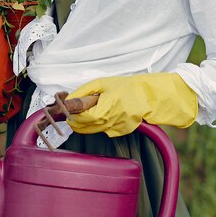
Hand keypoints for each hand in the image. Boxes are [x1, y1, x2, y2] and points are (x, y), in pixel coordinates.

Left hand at [66, 73, 197, 136]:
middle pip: (83, 127)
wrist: (147, 96)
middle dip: (78, 119)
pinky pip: (104, 130)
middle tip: (79, 108)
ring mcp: (115, 130)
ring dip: (89, 121)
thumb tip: (68, 99)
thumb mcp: (101, 84)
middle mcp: (108, 124)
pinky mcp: (121, 132)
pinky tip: (108, 112)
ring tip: (97, 107)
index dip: (71, 114)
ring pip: (92, 130)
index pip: (79, 119)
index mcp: (103, 111)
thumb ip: (82, 92)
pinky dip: (101, 123)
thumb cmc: (125, 87)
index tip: (68, 108)